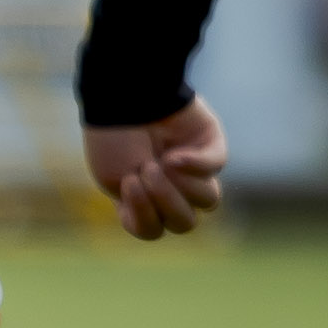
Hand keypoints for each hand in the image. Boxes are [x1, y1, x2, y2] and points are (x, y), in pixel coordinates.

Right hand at [81, 96, 227, 240]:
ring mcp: (193, 167)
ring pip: (207, 200)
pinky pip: (215, 167)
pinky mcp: (210, 144)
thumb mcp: (115, 180)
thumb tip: (176, 208)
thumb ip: (143, 207)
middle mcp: (171, 187)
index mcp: (143, 200)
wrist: (123, 97)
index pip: (153, 230)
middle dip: (166, 203)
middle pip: (185, 222)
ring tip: (160, 162)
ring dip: (180, 186)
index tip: (127, 184)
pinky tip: (174, 155)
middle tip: (147, 173)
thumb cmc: (112, 139)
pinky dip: (195, 165)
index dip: (143, 217)